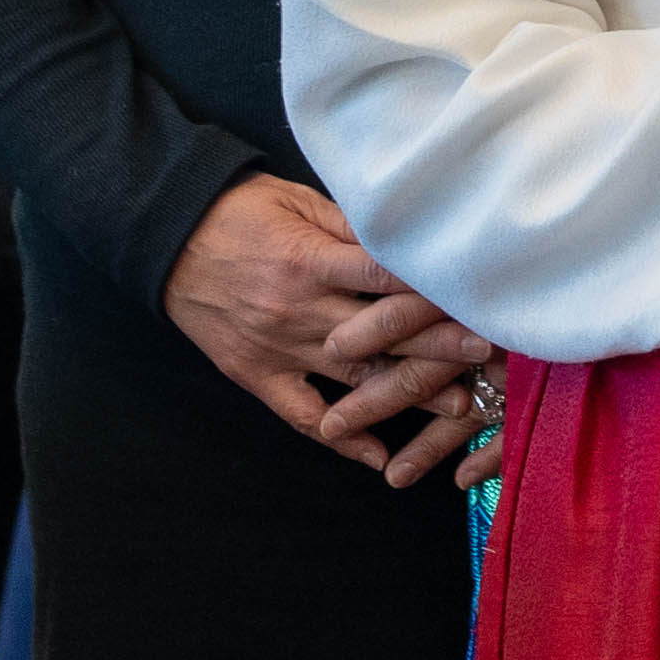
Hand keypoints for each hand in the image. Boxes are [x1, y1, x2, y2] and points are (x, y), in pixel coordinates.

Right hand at [158, 173, 502, 489]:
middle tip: (492, 354)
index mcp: (310, 261)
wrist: (167, 239)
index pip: (386, 280)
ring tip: (462, 409)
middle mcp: (297, 310)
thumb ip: (353, 229)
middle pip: (382, 334)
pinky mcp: (254, 374)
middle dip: (439, 346)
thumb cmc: (242, 211)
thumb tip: (411, 241)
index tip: (482, 298)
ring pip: (353, 379)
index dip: (435, 291)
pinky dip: (341, 438)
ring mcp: (276, 348)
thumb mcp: (300, 202)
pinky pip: (301, 415)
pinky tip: (380, 456)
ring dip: (408, 396)